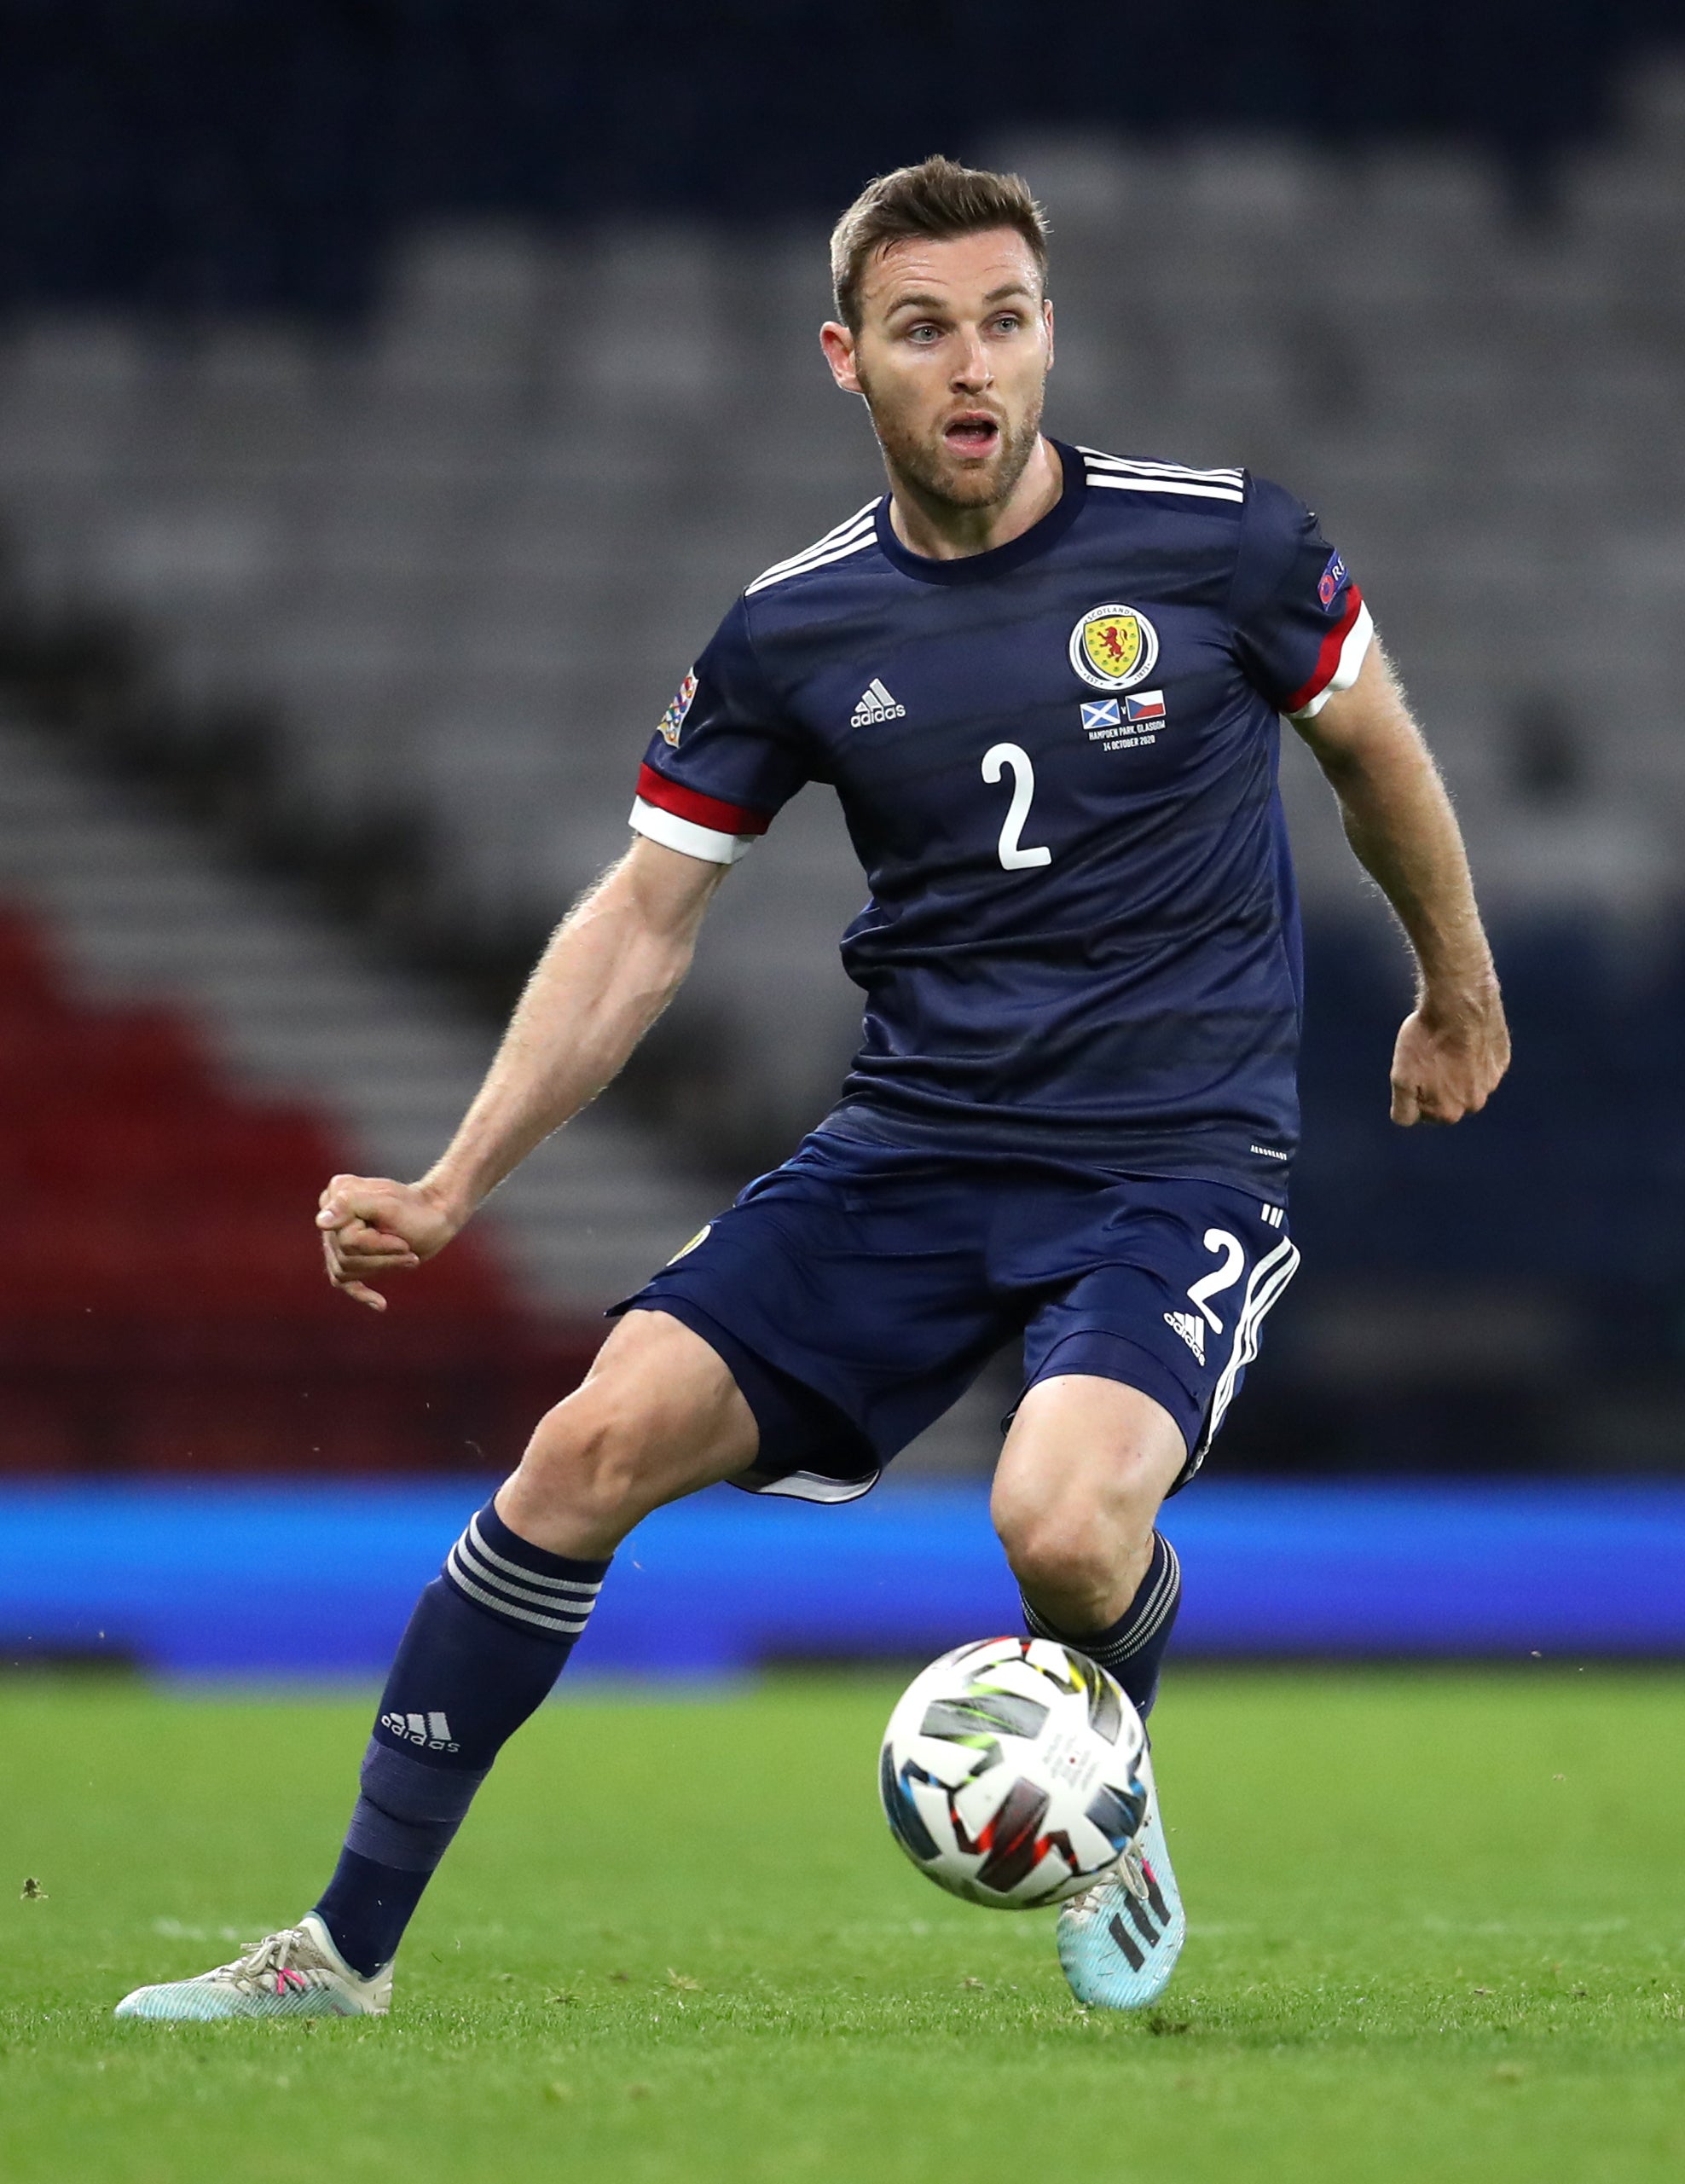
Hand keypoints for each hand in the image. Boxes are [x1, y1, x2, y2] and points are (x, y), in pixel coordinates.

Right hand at [315, 1175, 463, 1310]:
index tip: (403, 1244)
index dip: (377, 1245)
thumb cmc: (414, 1210)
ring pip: (343, 1270)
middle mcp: (331, 1216)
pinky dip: (360, 1293)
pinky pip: (342, 1281)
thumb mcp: (388, 1204)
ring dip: (380, 1267)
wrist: (432, 1216)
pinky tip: (380, 1304)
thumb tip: (321, 1222)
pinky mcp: (348, 1256)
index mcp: (336, 1195)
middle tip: (408, 1249)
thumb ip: (351, 1205)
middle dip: (381, 1257)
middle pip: (344, 1257)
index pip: (345, 1238)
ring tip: (408, 1258)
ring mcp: (336, 1237)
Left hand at [1389, 986, 1510, 1126]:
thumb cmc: (1426, 1039)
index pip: (1422, 1115)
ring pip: (1465, 1082)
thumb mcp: (1400, 1077)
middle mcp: (1474, 1103)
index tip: (1412, 1071)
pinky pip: (1482, 1064)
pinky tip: (1463, 1037)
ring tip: (1444, 1045)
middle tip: (1428, 1057)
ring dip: (1454, 1070)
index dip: (1412, 1093)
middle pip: (1446, 1100)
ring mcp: (1491, 1082)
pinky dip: (1471, 1055)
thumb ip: (1403, 1109)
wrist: (1459, 1002)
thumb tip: (1407, 1121)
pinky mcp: (1501, 1060)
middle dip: (1435, 1085)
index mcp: (1449, 1112)